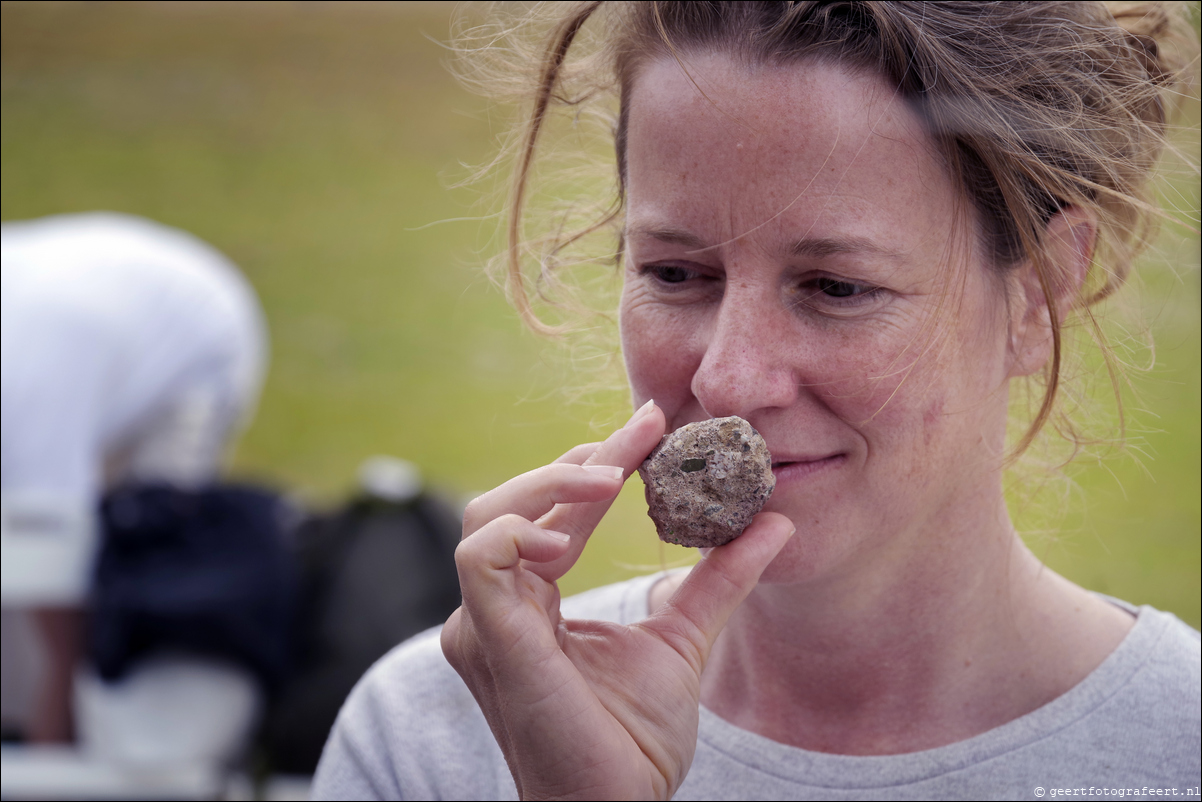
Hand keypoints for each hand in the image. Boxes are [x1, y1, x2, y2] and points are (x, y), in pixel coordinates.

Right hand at [441, 401, 794, 799]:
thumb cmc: (633, 739)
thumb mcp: (684, 638)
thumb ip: (717, 580)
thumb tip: (774, 523)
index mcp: (531, 604)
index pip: (556, 514)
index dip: (598, 464)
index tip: (651, 425)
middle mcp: (497, 607)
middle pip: (517, 501)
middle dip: (580, 461)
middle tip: (644, 430)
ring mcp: (485, 623)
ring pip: (489, 514)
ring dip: (550, 483)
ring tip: (614, 479)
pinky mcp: (490, 639)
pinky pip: (482, 557)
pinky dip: (521, 529)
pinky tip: (570, 535)